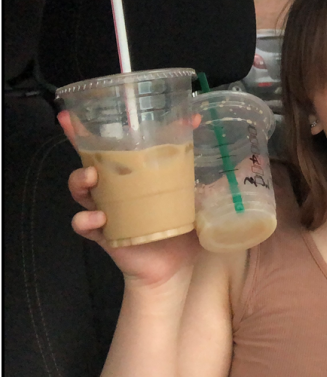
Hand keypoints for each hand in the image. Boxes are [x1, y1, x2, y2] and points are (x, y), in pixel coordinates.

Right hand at [61, 110, 202, 289]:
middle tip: (75, 129)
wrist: (176, 266)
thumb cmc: (181, 225)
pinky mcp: (106, 234)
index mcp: (133, 174)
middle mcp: (115, 189)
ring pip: (82, 190)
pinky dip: (87, 220)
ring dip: (81, 180)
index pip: (111, 144)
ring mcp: (108, 210)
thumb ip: (195, 163)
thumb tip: (202, 125)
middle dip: (77, 141)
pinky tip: (99, 217)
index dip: (92, 127)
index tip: (80, 110)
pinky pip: (85, 226)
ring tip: (91, 177)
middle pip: (88, 159)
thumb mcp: (191, 190)